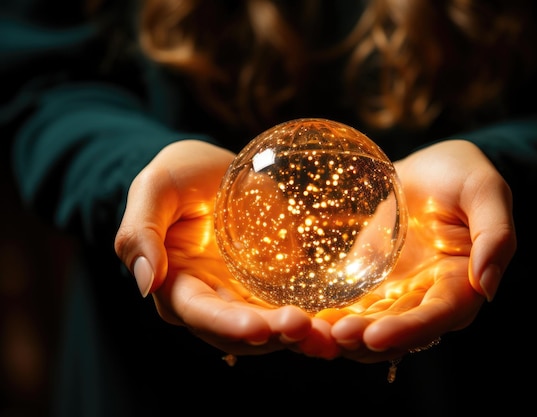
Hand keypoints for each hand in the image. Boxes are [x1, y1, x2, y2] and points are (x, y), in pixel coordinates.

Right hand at [114, 140, 335, 356]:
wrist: (213, 170)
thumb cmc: (179, 174)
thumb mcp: (154, 188)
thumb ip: (140, 231)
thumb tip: (145, 283)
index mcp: (176, 284)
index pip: (199, 313)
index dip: (226, 325)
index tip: (257, 328)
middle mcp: (210, 299)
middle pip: (239, 332)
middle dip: (270, 335)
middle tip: (303, 327)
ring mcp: (243, 295)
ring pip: (269, 328)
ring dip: (297, 336)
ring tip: (328, 333)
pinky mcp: (271, 286)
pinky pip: (292, 307)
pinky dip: (314, 319)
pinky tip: (338, 320)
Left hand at [307, 139, 515, 362]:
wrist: (427, 170)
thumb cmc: (461, 174)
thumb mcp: (485, 190)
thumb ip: (495, 235)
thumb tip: (488, 286)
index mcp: (461, 283)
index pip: (438, 317)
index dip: (408, 330)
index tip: (375, 335)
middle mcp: (429, 298)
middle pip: (399, 331)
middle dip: (367, 339)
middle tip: (335, 336)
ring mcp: (397, 294)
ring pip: (370, 327)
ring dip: (343, 337)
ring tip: (312, 336)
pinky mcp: (370, 284)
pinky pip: (350, 307)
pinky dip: (328, 318)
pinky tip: (303, 319)